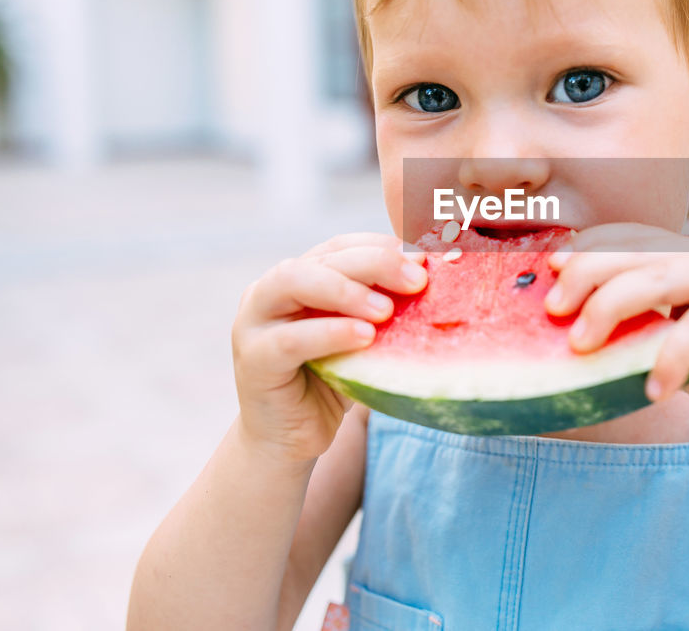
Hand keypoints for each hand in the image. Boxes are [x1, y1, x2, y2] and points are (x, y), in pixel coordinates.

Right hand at [230, 233, 426, 463]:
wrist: (288, 442)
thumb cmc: (332, 383)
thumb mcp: (363, 339)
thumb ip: (384, 309)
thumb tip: (435, 279)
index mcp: (298, 278)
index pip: (339, 246)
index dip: (381, 246)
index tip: (423, 257)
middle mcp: (269, 291)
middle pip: (321, 260)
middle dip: (374, 263)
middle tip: (416, 281)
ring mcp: (253, 323)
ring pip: (294, 282)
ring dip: (346, 290)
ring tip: (387, 310)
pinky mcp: (252, 360)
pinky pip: (290, 339)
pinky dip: (330, 333)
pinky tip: (365, 338)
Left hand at [544, 223, 688, 432]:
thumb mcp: (662, 340)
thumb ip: (629, 323)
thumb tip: (563, 326)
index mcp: (685, 253)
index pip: (627, 237)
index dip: (586, 248)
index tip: (548, 270)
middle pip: (634, 253)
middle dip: (587, 277)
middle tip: (554, 312)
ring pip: (659, 278)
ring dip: (612, 310)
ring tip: (583, 348)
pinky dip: (669, 359)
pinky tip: (652, 389)